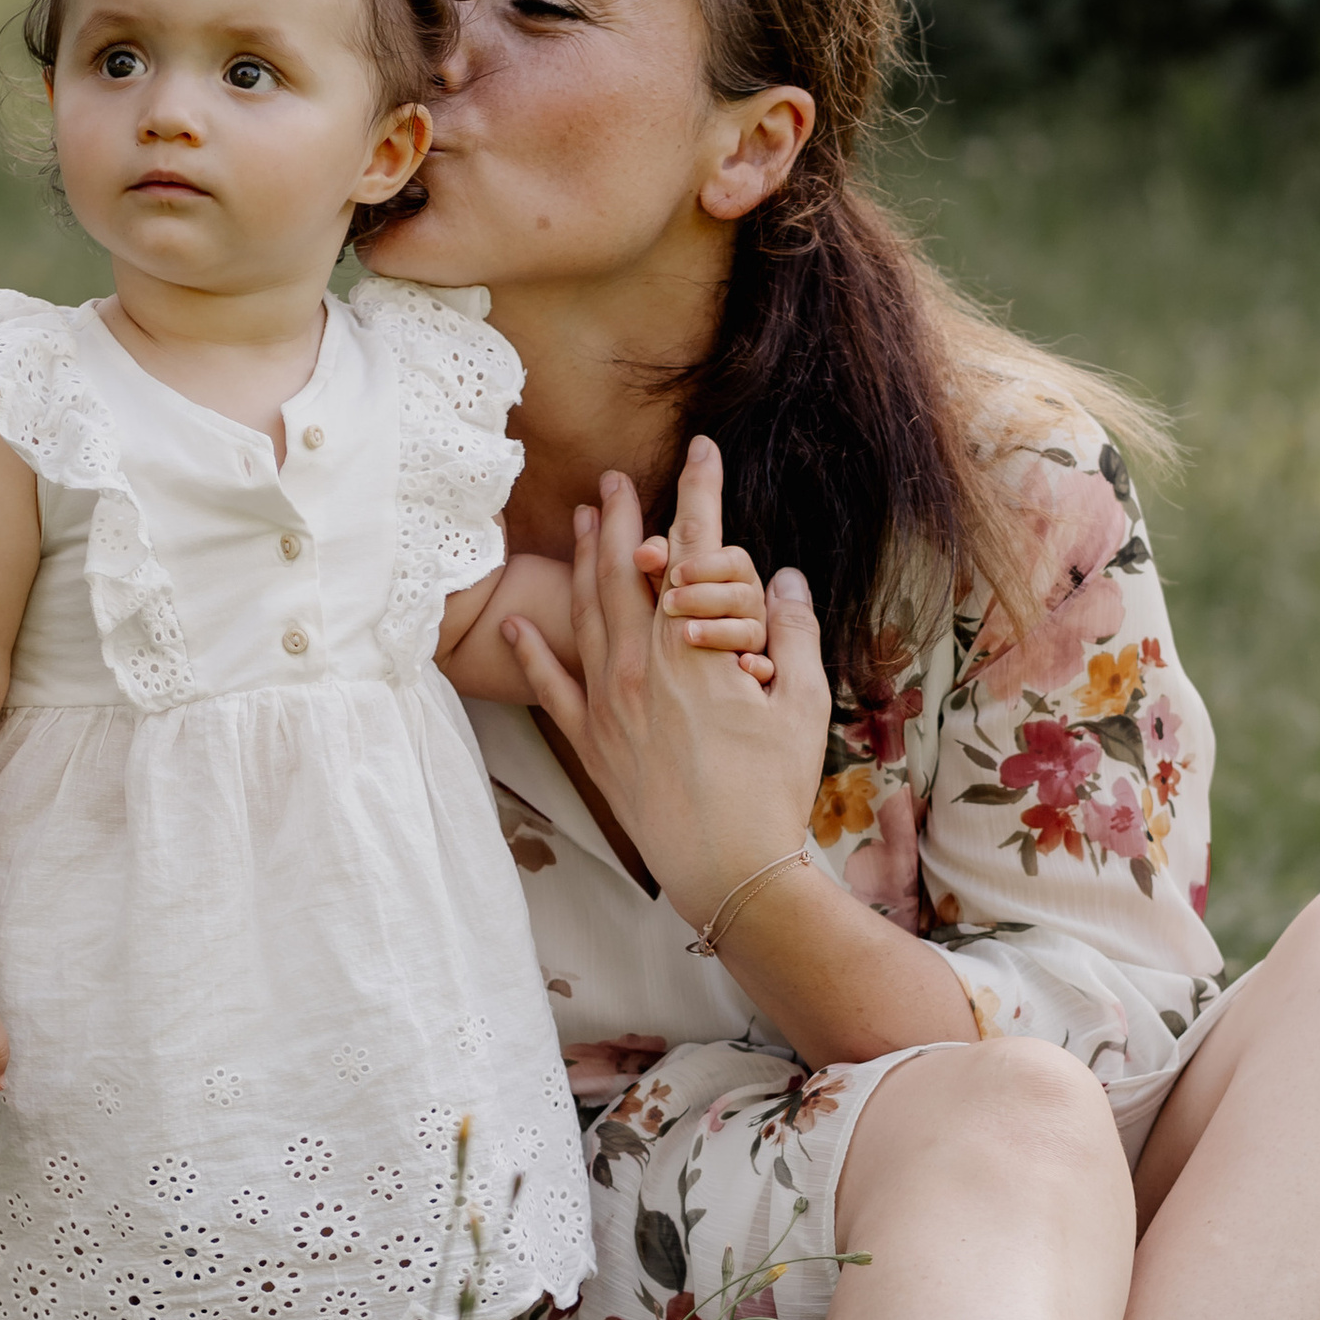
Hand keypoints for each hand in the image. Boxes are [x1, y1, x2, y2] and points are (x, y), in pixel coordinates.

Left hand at [500, 432, 829, 927]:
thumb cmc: (772, 790)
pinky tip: (517, 627)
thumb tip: (786, 580)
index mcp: (694, 647)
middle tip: (615, 478)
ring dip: (582, 563)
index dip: (701, 494)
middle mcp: (641, 665)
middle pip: (625, 572)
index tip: (701, 451)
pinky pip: (552, 687)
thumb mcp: (801, 704)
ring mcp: (609, 703)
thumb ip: (792, 633)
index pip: (696, 549)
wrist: (727, 868)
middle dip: (624, 518)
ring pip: (586, 615)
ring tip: (581, 522)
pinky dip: (533, 653)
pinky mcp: (592, 742)